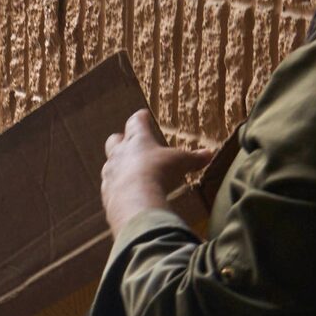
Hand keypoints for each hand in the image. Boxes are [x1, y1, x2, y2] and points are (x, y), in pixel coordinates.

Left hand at [100, 110, 214, 234]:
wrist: (135, 201)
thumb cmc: (159, 172)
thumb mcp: (181, 163)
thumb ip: (194, 158)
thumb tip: (209, 154)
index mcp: (137, 140)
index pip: (136, 122)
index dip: (140, 118)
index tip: (143, 114)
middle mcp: (119, 154)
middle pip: (114, 141)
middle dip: (121, 140)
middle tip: (127, 141)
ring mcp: (110, 174)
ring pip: (109, 165)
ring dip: (118, 166)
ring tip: (128, 172)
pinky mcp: (106, 194)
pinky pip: (109, 188)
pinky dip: (117, 189)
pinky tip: (126, 194)